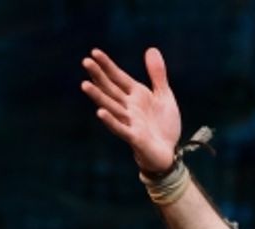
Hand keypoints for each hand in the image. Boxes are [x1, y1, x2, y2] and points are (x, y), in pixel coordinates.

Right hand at [81, 47, 181, 174]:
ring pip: (111, 107)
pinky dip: (111, 121)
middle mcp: (129, 108)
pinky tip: (99, 112)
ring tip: (84, 85)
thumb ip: (157, 74)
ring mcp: (130, 122)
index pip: (118, 77)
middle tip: (85, 62)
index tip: (94, 52)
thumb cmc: (165, 126)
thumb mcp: (164, 95)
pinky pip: (120, 128)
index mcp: (136, 95)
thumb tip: (150, 49)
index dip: (107, 65)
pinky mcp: (134, 138)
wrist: (170, 152)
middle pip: (110, 89)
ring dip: (98, 96)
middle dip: (98, 76)